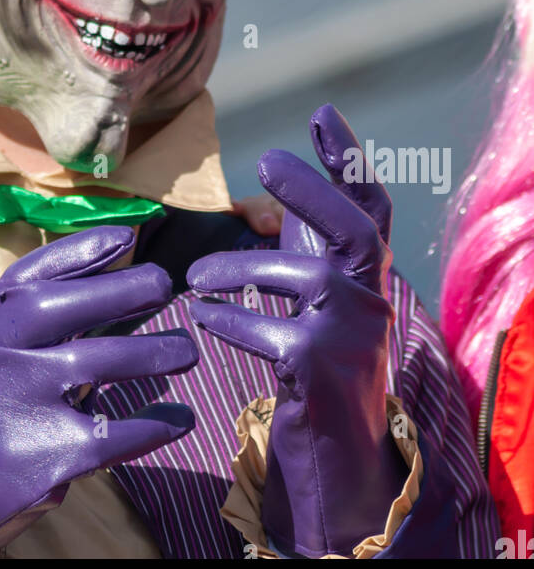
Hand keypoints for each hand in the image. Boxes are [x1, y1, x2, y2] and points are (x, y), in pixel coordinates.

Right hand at [0, 225, 197, 558]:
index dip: (85, 250)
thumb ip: (33, 302)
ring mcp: (24, 406)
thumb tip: (109, 250)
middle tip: (166, 285)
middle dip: (131, 290)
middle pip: (78, 307)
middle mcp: (1, 356)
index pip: (39, 273)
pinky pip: (120, 433)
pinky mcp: (47, 459)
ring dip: (157, 352)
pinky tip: (179, 418)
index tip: (125, 238)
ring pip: (107, 361)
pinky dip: (158, 424)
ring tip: (186, 351)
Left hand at [187, 105, 406, 557]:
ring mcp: (353, 337)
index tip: (322, 112)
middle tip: (266, 159)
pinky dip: (233, 321)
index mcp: (366, 273)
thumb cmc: (317, 362)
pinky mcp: (324, 374)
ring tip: (195, 276)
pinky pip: (274, 333)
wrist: (336, 457)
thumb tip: (272, 181)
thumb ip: (303, 242)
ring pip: (307, 279)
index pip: (371, 204)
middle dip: (315, 190)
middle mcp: (371, 298)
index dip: (349, 158)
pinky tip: (202, 318)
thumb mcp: (314, 295)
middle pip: (359, 229)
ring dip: (243, 267)